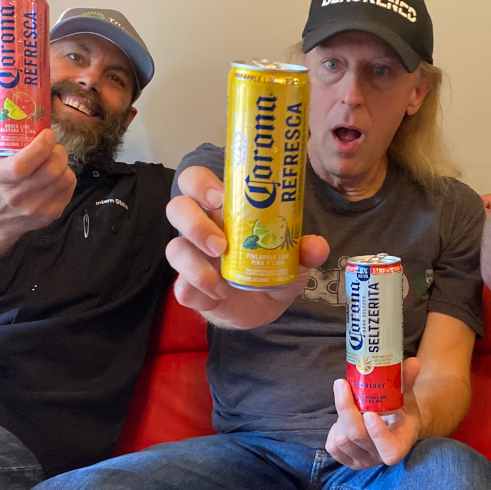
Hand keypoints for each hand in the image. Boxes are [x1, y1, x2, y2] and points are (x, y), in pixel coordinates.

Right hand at [0, 109, 75, 240]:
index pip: (23, 165)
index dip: (40, 147)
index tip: (47, 134)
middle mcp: (18, 197)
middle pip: (51, 171)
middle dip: (57, 152)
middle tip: (52, 144)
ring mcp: (36, 208)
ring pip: (64, 179)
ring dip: (63, 163)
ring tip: (53, 158)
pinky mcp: (51, 215)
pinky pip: (69, 189)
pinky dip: (66, 177)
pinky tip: (55, 174)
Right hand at [165, 165, 329, 329]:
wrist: (263, 308)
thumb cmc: (271, 268)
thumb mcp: (294, 259)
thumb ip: (304, 249)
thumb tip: (316, 246)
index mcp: (224, 211)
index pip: (196, 182)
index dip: (200, 184)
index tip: (219, 197)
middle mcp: (201, 229)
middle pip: (177, 208)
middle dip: (195, 224)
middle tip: (222, 244)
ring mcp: (193, 258)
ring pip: (174, 249)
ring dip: (196, 265)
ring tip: (223, 282)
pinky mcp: (190, 288)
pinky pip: (181, 288)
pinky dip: (198, 291)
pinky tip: (219, 296)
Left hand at [325, 359, 422, 468]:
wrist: (394, 428)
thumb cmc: (402, 411)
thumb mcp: (407, 397)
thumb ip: (407, 381)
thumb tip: (412, 362)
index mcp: (401, 444)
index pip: (390, 451)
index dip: (379, 435)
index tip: (370, 413)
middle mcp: (380, 457)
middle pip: (358, 437)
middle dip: (347, 410)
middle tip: (343, 384)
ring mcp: (363, 461)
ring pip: (342, 440)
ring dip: (340, 416)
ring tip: (347, 400)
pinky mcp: (347, 461)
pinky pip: (332, 446)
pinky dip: (333, 429)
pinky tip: (342, 418)